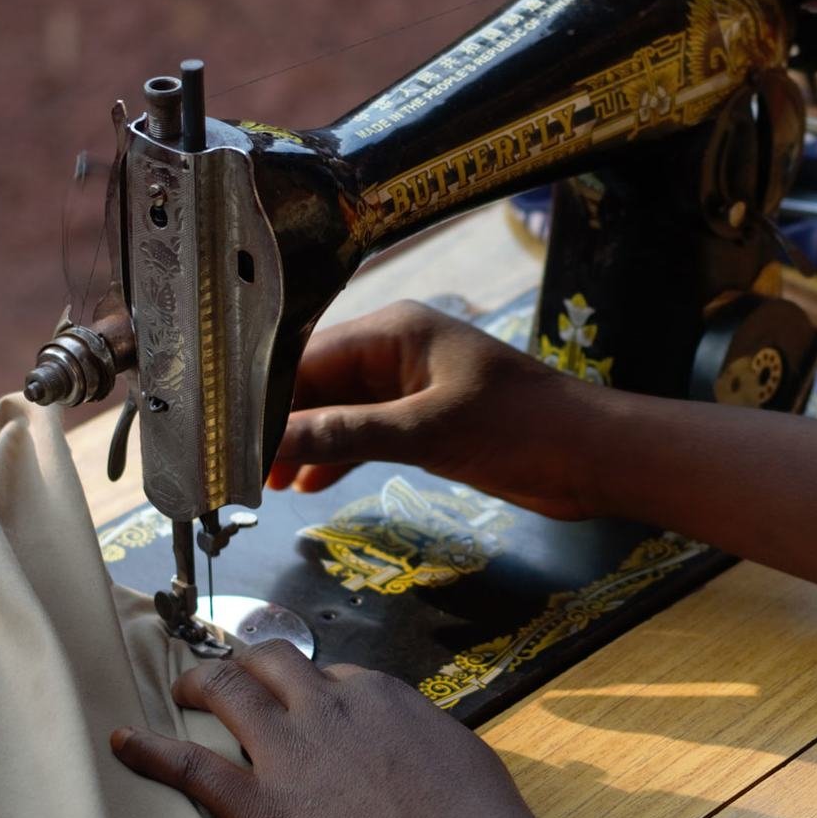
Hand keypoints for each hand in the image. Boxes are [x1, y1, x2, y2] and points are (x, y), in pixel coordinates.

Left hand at [111, 643, 650, 817]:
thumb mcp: (457, 750)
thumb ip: (419, 734)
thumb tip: (411, 740)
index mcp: (377, 695)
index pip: (328, 674)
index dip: (308, 687)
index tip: (301, 703)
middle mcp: (328, 708)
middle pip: (269, 662)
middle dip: (243, 663)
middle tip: (226, 676)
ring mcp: (292, 754)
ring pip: (228, 691)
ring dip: (198, 683)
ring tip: (182, 688)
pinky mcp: (263, 807)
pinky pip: (192, 768)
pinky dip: (152, 751)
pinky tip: (124, 742)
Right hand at [266, 300, 607, 520]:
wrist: (592, 457)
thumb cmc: (522, 429)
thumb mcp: (427, 431)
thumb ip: (348, 434)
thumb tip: (276, 442)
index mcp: (395, 332)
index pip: (305, 357)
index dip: (262, 398)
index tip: (224, 436)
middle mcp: (397, 351)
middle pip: (315, 384)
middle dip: (276, 424)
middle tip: (235, 470)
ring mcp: (410, 386)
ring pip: (336, 411)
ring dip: (303, 444)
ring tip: (264, 484)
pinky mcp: (425, 420)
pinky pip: (363, 433)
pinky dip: (335, 455)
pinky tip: (309, 485)